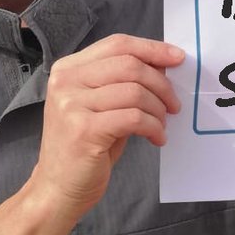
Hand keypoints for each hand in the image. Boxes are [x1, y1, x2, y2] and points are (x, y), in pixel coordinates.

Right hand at [30, 34, 183, 219]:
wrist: (57, 190)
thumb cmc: (84, 147)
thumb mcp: (100, 105)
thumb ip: (123, 82)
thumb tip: (162, 64)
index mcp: (68, 69)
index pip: (117, 44)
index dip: (151, 48)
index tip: (177, 57)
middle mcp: (66, 81)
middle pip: (129, 65)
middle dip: (161, 83)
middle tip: (174, 103)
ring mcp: (72, 105)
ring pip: (135, 91)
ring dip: (158, 108)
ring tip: (162, 124)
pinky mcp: (84, 130)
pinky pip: (134, 118)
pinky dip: (154, 127)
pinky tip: (157, 138)